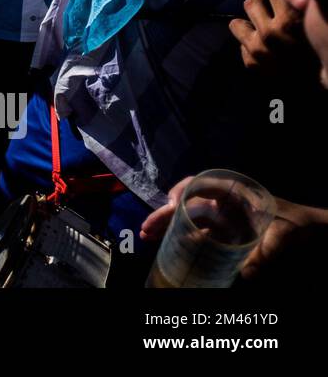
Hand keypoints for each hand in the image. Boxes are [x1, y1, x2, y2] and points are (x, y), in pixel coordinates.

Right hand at [141, 177, 327, 280]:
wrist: (311, 228)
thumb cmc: (297, 223)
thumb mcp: (283, 236)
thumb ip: (265, 253)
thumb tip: (247, 274)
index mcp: (236, 193)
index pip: (202, 183)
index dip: (183, 190)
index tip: (171, 204)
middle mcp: (224, 201)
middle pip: (188, 202)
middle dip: (165, 214)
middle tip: (147, 229)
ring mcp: (222, 215)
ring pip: (187, 215)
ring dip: (167, 224)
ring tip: (148, 236)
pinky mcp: (223, 229)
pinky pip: (197, 229)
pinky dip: (181, 234)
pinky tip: (168, 244)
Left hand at [229, 0, 318, 77]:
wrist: (315, 89)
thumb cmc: (317, 54)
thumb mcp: (309, 27)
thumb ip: (297, 10)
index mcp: (289, 21)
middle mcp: (269, 33)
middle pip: (250, 3)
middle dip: (258, 4)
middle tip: (266, 10)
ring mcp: (257, 49)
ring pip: (236, 24)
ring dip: (248, 24)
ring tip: (259, 29)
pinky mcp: (251, 64)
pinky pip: (241, 46)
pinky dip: (250, 45)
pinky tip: (264, 50)